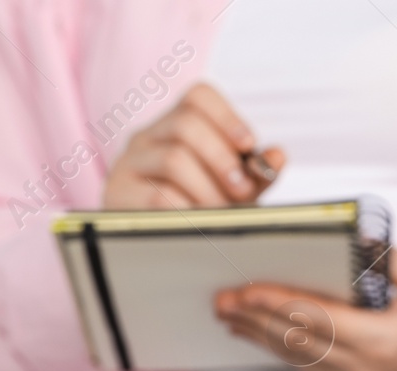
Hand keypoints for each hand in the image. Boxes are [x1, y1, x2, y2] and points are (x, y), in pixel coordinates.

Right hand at [102, 83, 285, 209]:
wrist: (151, 247)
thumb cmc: (198, 210)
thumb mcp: (231, 189)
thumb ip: (254, 173)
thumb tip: (278, 156)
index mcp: (175, 126)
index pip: (198, 97)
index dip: (228, 117)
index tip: (249, 145)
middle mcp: (148, 137)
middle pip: (186, 125)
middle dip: (223, 159)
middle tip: (241, 190)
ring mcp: (129, 164)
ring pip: (173, 159)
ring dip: (208, 189)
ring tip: (221, 212)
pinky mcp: (118, 195)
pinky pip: (157, 196)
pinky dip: (187, 210)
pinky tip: (198, 224)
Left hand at [214, 252, 396, 370]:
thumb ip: (389, 258)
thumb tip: (356, 233)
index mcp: (380, 339)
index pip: (316, 319)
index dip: (277, 304)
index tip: (247, 290)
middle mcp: (361, 365)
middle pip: (295, 340)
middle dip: (254, 318)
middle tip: (222, 299)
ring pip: (293, 356)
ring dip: (257, 334)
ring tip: (227, 314)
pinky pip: (303, 365)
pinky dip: (275, 348)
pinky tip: (255, 333)